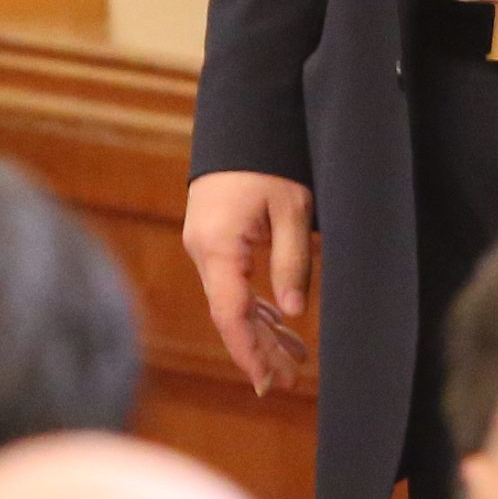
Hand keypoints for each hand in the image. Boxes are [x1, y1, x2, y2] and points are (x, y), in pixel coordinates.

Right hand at [184, 172, 315, 395]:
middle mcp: (203, 250)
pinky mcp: (213, 237)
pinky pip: (232, 282)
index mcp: (218, 246)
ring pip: (232, 300)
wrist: (244, 117)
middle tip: (289, 381)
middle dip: (258, 349)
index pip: (230, 313)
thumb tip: (291, 312)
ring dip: (261, 330)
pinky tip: (278, 325)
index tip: (265, 381)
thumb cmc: (269, 158)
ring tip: (294, 361)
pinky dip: (255, 305)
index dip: (248, 351)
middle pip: (230, 314)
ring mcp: (205, 244)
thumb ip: (290, 261)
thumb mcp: (291, 208)